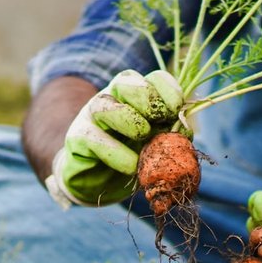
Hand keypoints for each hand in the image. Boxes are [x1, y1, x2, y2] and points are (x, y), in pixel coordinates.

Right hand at [44, 69, 185, 207]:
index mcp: (138, 96)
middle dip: (147, 98)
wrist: (100, 184)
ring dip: (128, 119)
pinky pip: (93, 138)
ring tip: (143, 138)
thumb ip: (171, 136)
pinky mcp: (77, 137)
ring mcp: (92, 115)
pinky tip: (131, 166)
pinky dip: (115, 152)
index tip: (176, 110)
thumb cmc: (134, 159)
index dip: (167, 90)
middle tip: (159, 120)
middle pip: (127, 81)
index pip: (154, 78)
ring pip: (104, 104)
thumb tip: (184, 130)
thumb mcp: (158, 146)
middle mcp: (113, 97)